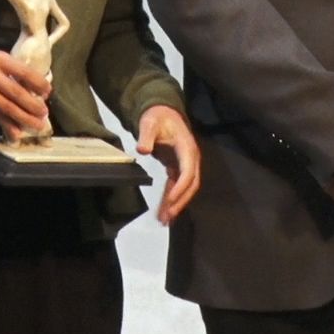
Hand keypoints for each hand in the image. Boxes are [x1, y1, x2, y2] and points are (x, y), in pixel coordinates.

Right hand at [0, 50, 49, 138]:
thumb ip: (14, 71)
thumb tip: (37, 90)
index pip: (23, 71)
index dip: (37, 83)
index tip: (47, 92)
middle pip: (15, 92)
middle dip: (32, 105)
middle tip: (44, 113)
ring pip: (6, 107)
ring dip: (23, 118)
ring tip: (37, 125)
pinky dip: (7, 125)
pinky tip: (17, 132)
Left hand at [137, 105, 200, 223]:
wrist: (163, 112)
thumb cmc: (157, 117)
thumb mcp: (149, 122)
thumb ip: (146, 135)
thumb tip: (142, 150)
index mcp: (187, 149)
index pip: (188, 172)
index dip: (180, 187)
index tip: (170, 201)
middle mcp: (190, 159)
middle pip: (190, 185)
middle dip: (180, 201)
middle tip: (168, 216)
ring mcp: (185, 165)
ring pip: (184, 189)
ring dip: (175, 204)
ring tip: (164, 220)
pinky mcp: (177, 168)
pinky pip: (176, 186)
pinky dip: (170, 199)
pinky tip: (164, 211)